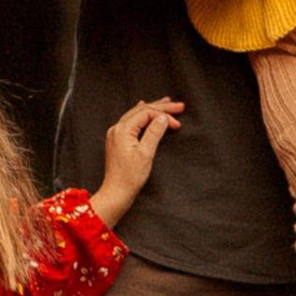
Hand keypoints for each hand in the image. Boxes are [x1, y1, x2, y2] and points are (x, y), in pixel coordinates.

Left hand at [92, 98, 184, 224]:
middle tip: (179, 106)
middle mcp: (117, 128)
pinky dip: (142, 115)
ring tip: (167, 103)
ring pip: (136, 114)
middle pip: (141, 111)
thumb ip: (154, 133)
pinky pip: (131, 121)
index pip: (146, 114)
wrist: (116, 193)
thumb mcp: (146, 154)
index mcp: (123, 130)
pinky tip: (143, 107)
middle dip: (161, 107)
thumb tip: (163, 117)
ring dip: (153, 109)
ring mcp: (116, 134)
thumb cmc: (130, 177)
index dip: (164, 116)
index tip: (178, 123)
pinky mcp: (118, 140)